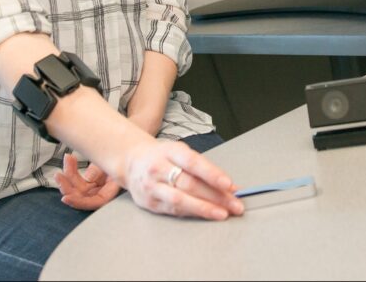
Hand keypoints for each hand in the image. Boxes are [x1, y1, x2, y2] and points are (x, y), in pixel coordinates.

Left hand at [56, 154, 120, 210]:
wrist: (124, 148)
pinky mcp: (90, 180)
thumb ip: (100, 170)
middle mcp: (102, 191)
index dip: (79, 202)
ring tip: (68, 158)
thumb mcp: (111, 161)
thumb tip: (88, 178)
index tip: (66, 197)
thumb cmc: (122, 155)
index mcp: (111, 191)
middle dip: (68, 186)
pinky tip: (70, 159)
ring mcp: (95, 186)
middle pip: (81, 196)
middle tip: (59, 175)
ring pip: (77, 186)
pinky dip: (72, 169)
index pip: (94, 202)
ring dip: (69, 173)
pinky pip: (78, 178)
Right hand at [123, 140, 243, 220]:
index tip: (229, 185)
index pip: (193, 163)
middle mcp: (159, 168)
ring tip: (223, 213)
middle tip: (235, 204)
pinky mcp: (149, 202)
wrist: (131, 161)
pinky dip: (191, 213)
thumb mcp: (180, 152)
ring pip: (180, 200)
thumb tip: (230, 186)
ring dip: (204, 208)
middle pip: (190, 184)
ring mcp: (152, 186)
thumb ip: (204, 168)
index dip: (212, 174)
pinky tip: (205, 215)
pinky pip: (173, 209)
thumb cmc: (161, 156)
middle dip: (215, 196)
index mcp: (170, 151)